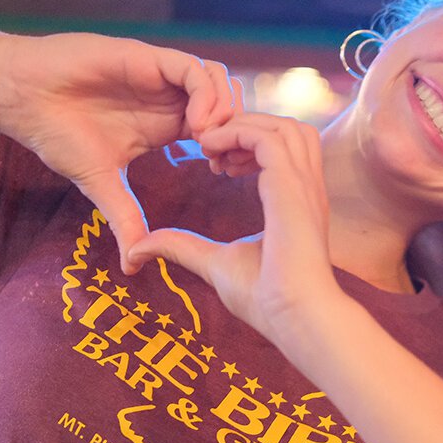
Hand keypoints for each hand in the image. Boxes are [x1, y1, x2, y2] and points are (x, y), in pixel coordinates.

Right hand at [0, 32, 241, 271]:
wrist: (20, 95)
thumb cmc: (56, 132)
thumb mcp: (101, 183)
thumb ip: (124, 219)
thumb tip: (133, 268)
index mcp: (169, 123)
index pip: (221, 128)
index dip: (230, 148)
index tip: (221, 174)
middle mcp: (170, 97)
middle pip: (230, 103)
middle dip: (236, 130)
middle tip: (222, 160)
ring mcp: (161, 76)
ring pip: (219, 82)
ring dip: (225, 112)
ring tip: (207, 144)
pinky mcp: (148, 58)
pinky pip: (194, 70)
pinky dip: (205, 95)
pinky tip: (195, 126)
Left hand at [126, 113, 340, 344]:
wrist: (295, 317)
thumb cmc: (267, 299)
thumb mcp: (214, 263)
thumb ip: (182, 247)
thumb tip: (138, 250)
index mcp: (296, 203)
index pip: (285, 150)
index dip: (250, 146)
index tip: (217, 165)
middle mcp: (304, 188)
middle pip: (289, 128)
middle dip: (248, 127)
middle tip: (211, 149)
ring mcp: (302, 186)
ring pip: (283, 125)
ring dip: (244, 126)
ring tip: (212, 148)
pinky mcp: (292, 188)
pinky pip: (267, 138)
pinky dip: (238, 134)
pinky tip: (211, 152)